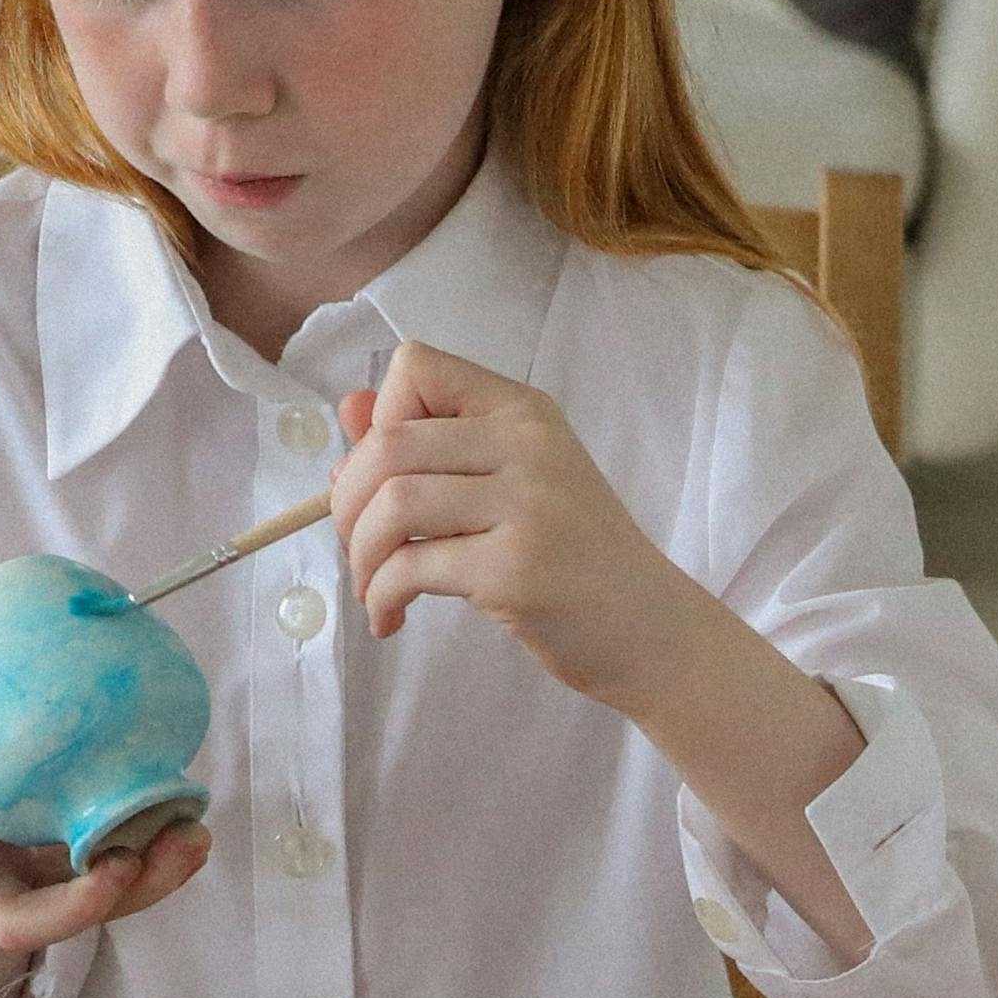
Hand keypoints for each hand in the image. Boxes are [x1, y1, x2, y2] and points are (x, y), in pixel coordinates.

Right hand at [0, 680, 209, 997]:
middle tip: (112, 867)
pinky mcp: (79, 882)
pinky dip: (160, 863)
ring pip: (82, 916)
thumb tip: (78, 599)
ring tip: (187, 839)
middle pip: (15, 921)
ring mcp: (32, 886)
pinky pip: (122, 886)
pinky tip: (192, 829)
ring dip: (141, 889)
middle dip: (71, 908)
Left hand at [329, 340, 712, 704]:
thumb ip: (432, 445)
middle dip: (347, 502)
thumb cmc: (576, 558)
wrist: (650, 630)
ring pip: (394, 505)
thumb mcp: (513, 484)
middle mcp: (528, 445)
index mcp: (524, 412)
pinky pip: (411, 569)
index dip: (380, 419)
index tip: (385, 476)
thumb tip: (349, 411)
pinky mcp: (516, 569)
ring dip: (361, 554)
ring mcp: (527, 505)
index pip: (417, 368)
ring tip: (372, 589)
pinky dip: (382, 597)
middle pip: (389, 444)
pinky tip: (390, 619)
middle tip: (358, 548)